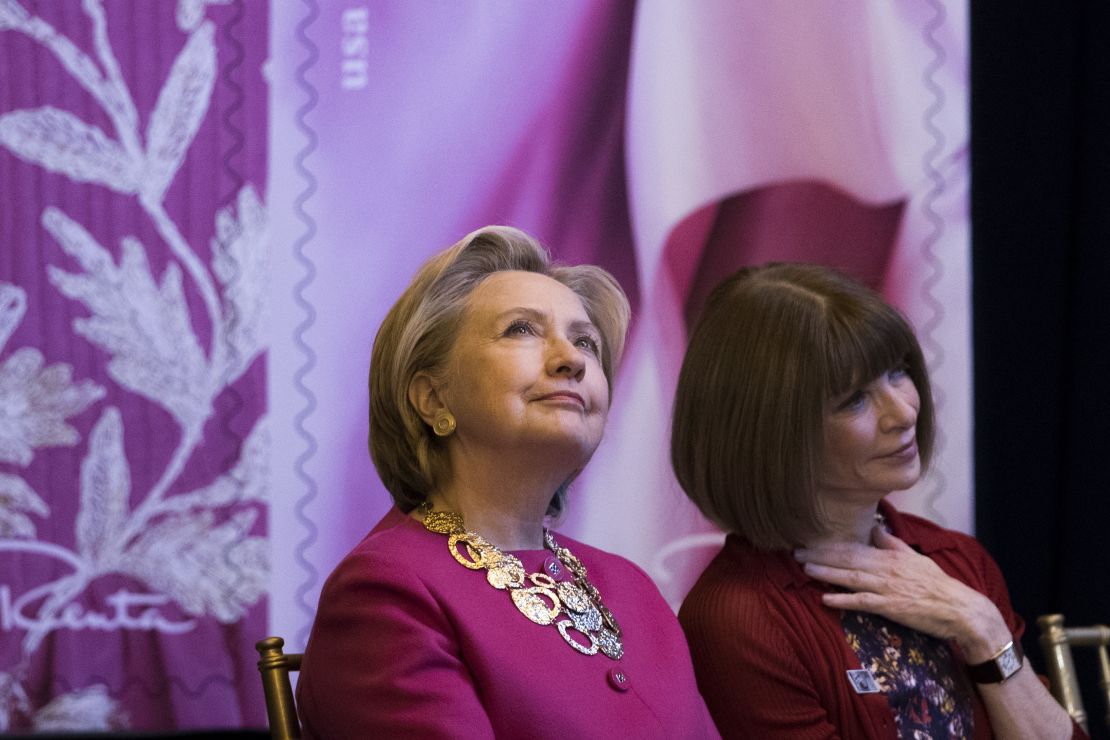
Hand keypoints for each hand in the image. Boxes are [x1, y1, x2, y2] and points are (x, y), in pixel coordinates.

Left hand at [794, 527, 1010, 660]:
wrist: (960, 609)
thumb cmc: (937, 585)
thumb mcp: (914, 558)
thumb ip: (891, 544)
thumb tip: (873, 528)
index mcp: (890, 556)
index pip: (854, 547)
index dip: (830, 545)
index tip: (809, 540)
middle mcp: (886, 569)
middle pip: (848, 559)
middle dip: (820, 555)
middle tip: (796, 551)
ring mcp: (888, 588)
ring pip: (851, 578)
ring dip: (827, 573)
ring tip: (805, 568)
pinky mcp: (892, 607)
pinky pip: (863, 603)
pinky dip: (843, 600)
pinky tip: (825, 599)